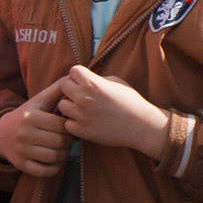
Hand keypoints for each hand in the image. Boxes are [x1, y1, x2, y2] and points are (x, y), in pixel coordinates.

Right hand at [0, 80, 69, 177]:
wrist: (1, 133)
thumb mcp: (39, 100)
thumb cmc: (28, 114)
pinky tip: (56, 160)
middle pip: (59, 142)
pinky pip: (43, 171)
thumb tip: (74, 76)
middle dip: (69, 142)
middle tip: (71, 139)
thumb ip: (57, 89)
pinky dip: (54, 168)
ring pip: (53, 157)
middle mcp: (24, 134)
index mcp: (31, 116)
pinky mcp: (20, 164)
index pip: (61, 125)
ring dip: (64, 155)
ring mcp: (21, 151)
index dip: (71, 127)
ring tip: (65, 148)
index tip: (72, 126)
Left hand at [56, 65, 170, 154]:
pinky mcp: (81, 131)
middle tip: (82, 94)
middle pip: (63, 86)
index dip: (79, 75)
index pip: (72, 71)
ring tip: (83, 108)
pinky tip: (86, 121)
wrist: (140, 125)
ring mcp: (81, 115)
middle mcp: (84, 98)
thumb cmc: (131, 101)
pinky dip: (74, 122)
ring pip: (62, 105)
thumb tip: (83, 79)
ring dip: (70, 105)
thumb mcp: (117, 81)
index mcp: (93, 83)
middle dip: (71, 88)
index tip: (85, 80)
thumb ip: (97, 78)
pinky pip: (67, 123)